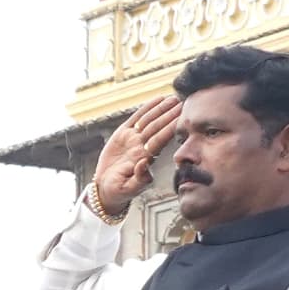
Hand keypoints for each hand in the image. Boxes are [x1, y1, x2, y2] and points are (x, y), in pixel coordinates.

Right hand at [91, 94, 184, 220]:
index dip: (170, 128)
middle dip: (169, 115)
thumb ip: (139, 179)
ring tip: (173, 98)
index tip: (181, 118)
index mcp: (145, 158)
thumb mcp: (128, 189)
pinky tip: (158, 99)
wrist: (106, 188)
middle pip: (157, 127)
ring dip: (161, 109)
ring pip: (149, 120)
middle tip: (181, 102)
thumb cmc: (119, 191)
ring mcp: (133, 139)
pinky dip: (146, 108)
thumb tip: (145, 163)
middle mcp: (142, 146)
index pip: (160, 140)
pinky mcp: (123, 134)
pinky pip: (136, 118)